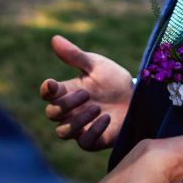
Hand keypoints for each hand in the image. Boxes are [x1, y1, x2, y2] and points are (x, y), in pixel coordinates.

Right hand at [39, 35, 132, 150]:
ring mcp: (80, 127)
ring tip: (97, 108)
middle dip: (66, 104)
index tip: (53, 84)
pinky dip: (93, 131)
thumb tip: (55, 39)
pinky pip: (83, 143)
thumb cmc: (113, 80)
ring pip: (63, 132)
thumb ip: (75, 55)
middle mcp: (70, 111)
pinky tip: (106, 119)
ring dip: (77, 120)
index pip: (47, 94)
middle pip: (52, 113)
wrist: (137, 98)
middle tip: (86, 94)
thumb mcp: (96, 65)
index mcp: (67, 91)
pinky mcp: (93, 140)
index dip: (46, 90)